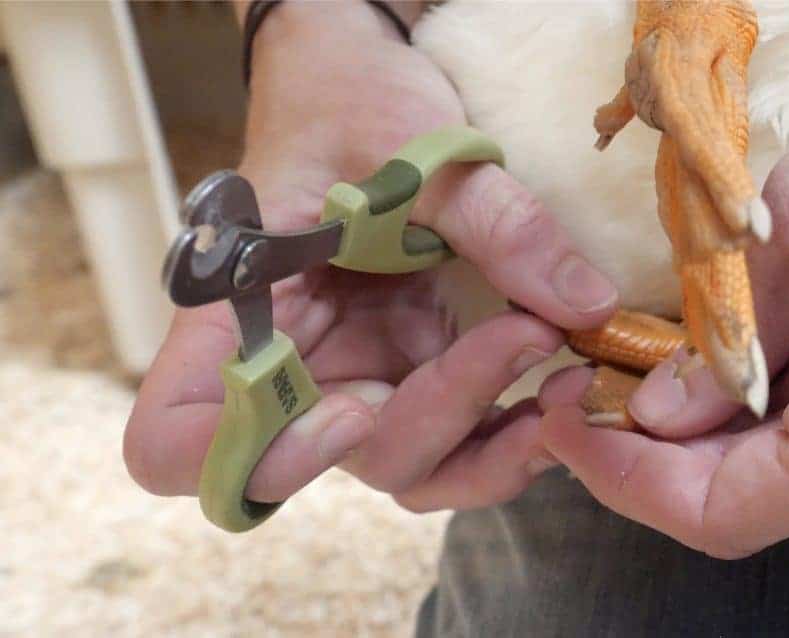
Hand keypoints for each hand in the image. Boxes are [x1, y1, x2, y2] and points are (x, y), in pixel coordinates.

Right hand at [124, 2, 617, 511]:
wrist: (362, 84)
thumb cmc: (350, 102)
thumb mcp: (416, 149)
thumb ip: (497, 225)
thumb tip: (583, 305)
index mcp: (239, 315)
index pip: (179, 443)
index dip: (261, 460)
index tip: (358, 405)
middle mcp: (293, 366)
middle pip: (351, 460)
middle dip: (449, 416)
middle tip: (532, 336)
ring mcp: (356, 374)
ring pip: (415, 466)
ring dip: (495, 450)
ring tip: (571, 381)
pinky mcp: (411, 368)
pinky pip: (458, 435)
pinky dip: (512, 428)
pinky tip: (563, 383)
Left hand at [540, 10, 788, 557]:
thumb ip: (735, 326)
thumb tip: (662, 411)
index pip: (734, 512)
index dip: (631, 484)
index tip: (569, 427)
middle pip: (756, 499)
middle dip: (653, 456)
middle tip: (582, 390)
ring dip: (700, 437)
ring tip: (634, 369)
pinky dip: (756, 415)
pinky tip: (713, 363)